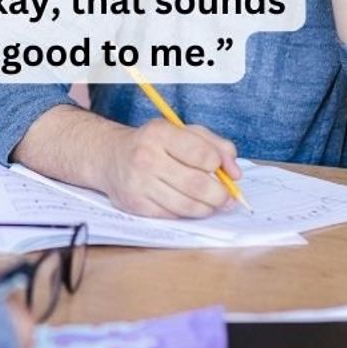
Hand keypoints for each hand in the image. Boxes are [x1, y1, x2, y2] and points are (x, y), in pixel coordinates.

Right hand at [98, 118, 240, 217]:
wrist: (111, 156)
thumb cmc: (154, 143)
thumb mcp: (184, 132)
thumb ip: (216, 146)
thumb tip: (235, 173)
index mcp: (160, 133)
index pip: (203, 155)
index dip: (219, 165)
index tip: (218, 167)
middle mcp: (146, 157)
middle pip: (198, 185)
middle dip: (219, 195)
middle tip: (225, 197)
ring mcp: (139, 183)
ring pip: (187, 205)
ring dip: (206, 208)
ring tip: (211, 203)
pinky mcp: (134, 204)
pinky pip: (172, 215)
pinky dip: (185, 213)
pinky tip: (187, 204)